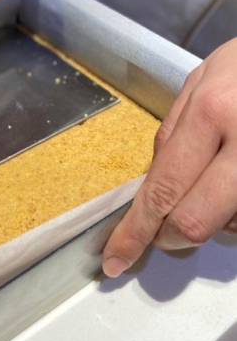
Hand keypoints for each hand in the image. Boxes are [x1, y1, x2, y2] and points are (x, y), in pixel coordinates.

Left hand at [102, 37, 236, 276]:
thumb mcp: (202, 82)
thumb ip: (172, 133)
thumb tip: (152, 184)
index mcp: (211, 113)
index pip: (161, 190)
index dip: (134, 232)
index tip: (116, 259)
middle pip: (193, 222)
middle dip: (169, 235)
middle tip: (163, 230)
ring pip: (228, 227)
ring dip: (211, 219)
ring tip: (216, 180)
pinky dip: (234, 212)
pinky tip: (233, 182)